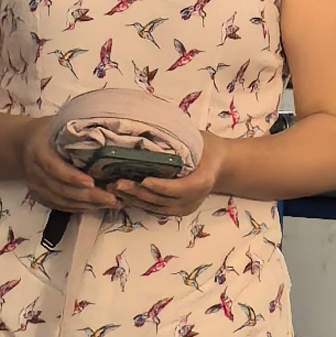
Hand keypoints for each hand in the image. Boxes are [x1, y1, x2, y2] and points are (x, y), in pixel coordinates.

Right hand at [17, 118, 119, 213]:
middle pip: (61, 189)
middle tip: (111, 198)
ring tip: (110, 203)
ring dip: (87, 205)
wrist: (21, 145)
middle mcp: (34, 172)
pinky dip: (79, 208)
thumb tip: (106, 130)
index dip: (72, 177)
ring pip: (62, 201)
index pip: (53, 167)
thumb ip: (75, 130)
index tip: (92, 182)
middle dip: (88, 196)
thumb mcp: (57, 124)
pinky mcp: (40, 197)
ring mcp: (36, 187)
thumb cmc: (46, 132)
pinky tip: (97, 206)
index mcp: (38, 151)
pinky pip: (60, 206)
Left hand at [114, 130, 234, 219]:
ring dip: (133, 199)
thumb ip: (177, 138)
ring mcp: (185, 208)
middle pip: (161, 200)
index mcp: (201, 182)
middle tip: (116, 183)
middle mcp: (193, 200)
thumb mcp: (197, 138)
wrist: (222, 165)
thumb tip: (149, 124)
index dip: (159, 186)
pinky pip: (155, 210)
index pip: (177, 188)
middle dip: (137, 193)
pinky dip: (138, 203)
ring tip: (113, 189)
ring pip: (155, 208)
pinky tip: (124, 194)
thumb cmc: (207, 148)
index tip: (142, 179)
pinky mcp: (177, 211)